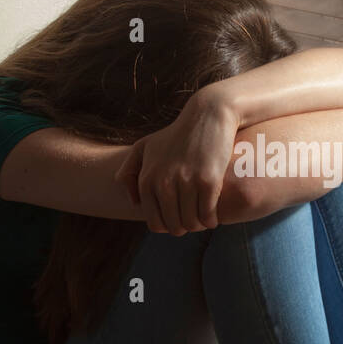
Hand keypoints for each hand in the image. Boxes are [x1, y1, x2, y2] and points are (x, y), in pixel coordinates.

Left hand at [114, 88, 238, 234]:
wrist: (207, 116)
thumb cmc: (176, 133)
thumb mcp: (145, 146)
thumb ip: (129, 172)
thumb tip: (134, 202)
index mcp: (147, 179)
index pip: (155, 223)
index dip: (168, 226)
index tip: (177, 219)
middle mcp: (164, 183)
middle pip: (174, 226)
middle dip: (184, 227)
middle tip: (192, 219)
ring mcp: (186, 182)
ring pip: (191, 223)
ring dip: (199, 225)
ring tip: (203, 218)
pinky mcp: (208, 181)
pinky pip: (208, 215)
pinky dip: (211, 220)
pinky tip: (213, 215)